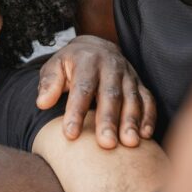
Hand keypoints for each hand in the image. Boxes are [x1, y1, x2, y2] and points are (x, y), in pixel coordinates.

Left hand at [37, 35, 155, 149]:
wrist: (95, 46)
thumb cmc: (71, 63)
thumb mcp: (55, 66)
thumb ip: (49, 83)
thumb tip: (42, 103)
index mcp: (87, 60)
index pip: (82, 88)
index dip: (76, 112)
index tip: (70, 135)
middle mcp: (110, 66)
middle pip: (110, 95)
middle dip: (109, 120)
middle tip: (106, 144)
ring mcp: (128, 75)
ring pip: (132, 98)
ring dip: (131, 122)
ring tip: (129, 143)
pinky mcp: (140, 83)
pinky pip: (148, 100)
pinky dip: (148, 117)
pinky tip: (145, 136)